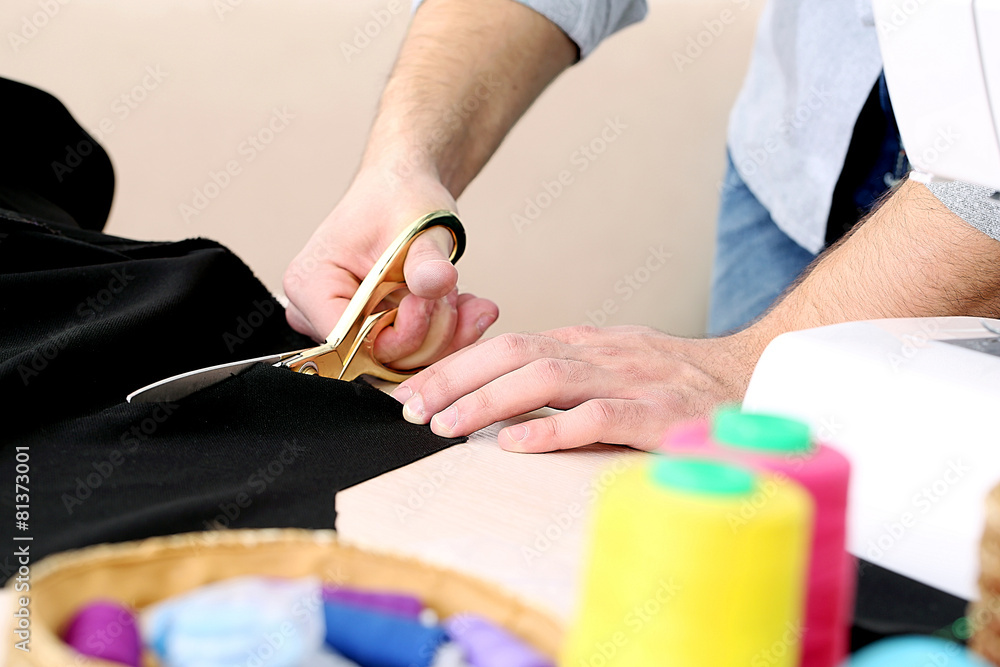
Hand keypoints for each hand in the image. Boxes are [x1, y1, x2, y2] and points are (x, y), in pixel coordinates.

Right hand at [283, 171, 498, 367]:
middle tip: (452, 292)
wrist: (403, 191)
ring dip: (443, 333)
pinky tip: (466, 307)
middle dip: (429, 331)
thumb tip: (437, 282)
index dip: (401, 331)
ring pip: (400, 362)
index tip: (431, 298)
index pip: (350, 342)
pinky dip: (444, 334)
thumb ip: (426, 260)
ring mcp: (340, 328)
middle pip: (377, 357)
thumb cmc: (398, 198)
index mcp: (310, 284)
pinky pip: (410, 355)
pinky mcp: (366, 336)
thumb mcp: (417, 224)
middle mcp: (315, 313)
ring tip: (459, 293)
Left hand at [389, 325, 762, 451]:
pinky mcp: (659, 415)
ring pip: (548, 379)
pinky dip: (553, 428)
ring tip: (446, 424)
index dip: (457, 366)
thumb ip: (564, 374)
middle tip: (412, 408)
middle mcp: (602, 353)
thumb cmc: (675, 383)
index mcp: (588, 342)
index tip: (416, 391)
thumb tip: (501, 398)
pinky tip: (515, 444)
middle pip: (516, 354)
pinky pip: (599, 418)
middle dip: (457, 379)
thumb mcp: (614, 366)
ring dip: (489, 401)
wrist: (752, 378)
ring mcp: (631, 380)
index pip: (509, 344)